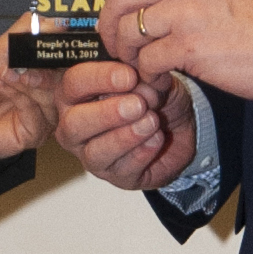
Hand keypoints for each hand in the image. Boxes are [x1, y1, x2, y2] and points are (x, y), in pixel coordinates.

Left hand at [0, 16, 63, 158]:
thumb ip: (24, 32)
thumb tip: (50, 20)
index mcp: (45, 71)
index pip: (66, 59)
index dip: (60, 50)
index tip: (51, 41)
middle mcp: (49, 93)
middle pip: (65, 79)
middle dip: (42, 68)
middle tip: (21, 63)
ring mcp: (45, 113)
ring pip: (51, 96)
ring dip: (25, 81)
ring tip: (5, 73)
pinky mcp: (36, 132)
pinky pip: (36, 112)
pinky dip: (17, 94)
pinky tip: (1, 84)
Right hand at [55, 62, 198, 190]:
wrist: (179, 127)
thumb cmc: (153, 96)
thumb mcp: (150, 78)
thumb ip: (139, 77)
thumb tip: (135, 83)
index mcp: (76, 93)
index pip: (74, 83)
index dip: (100, 78)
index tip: (130, 76)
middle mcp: (75, 126)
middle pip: (74, 123)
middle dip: (107, 113)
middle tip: (138, 104)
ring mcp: (91, 155)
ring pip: (95, 153)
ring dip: (126, 136)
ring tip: (152, 121)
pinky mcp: (114, 177)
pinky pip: (122, 170)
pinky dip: (142, 153)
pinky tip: (157, 139)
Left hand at [98, 0, 252, 100]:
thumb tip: (161, 1)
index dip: (124, 7)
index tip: (124, 26)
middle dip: (111, 27)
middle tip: (118, 49)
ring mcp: (184, 11)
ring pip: (130, 32)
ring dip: (131, 56)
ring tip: (145, 70)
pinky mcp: (188, 44)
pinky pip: (148, 60)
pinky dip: (149, 75)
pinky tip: (161, 81)